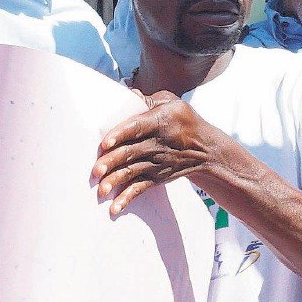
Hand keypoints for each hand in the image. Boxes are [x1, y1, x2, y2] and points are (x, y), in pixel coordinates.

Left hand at [93, 93, 228, 215]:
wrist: (205, 150)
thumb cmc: (183, 120)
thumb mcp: (172, 102)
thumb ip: (149, 99)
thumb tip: (129, 93)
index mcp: (159, 122)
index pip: (137, 127)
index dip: (120, 134)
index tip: (105, 142)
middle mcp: (157, 144)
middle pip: (131, 153)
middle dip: (112, 162)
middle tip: (95, 170)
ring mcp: (155, 163)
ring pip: (132, 172)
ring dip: (116, 181)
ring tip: (101, 189)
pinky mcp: (155, 178)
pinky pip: (139, 189)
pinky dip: (127, 199)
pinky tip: (114, 208)